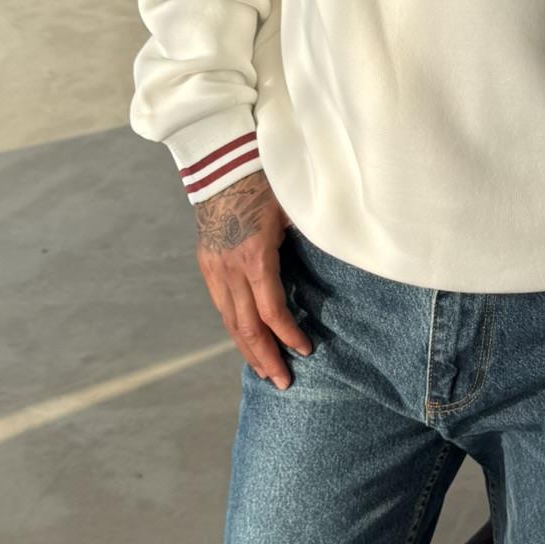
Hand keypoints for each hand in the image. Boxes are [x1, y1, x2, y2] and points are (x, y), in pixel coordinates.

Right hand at [193, 170, 310, 389]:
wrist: (220, 160)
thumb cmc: (264, 180)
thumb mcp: (293, 209)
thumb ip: (310, 238)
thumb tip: (338, 257)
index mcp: (255, 256)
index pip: (272, 311)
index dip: (289, 335)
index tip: (307, 350)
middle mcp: (229, 268)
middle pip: (246, 326)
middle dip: (266, 357)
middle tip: (284, 382)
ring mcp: (214, 267)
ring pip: (229, 320)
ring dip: (247, 349)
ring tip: (265, 371)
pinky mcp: (206, 264)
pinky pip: (221, 305)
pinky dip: (234, 327)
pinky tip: (245, 341)